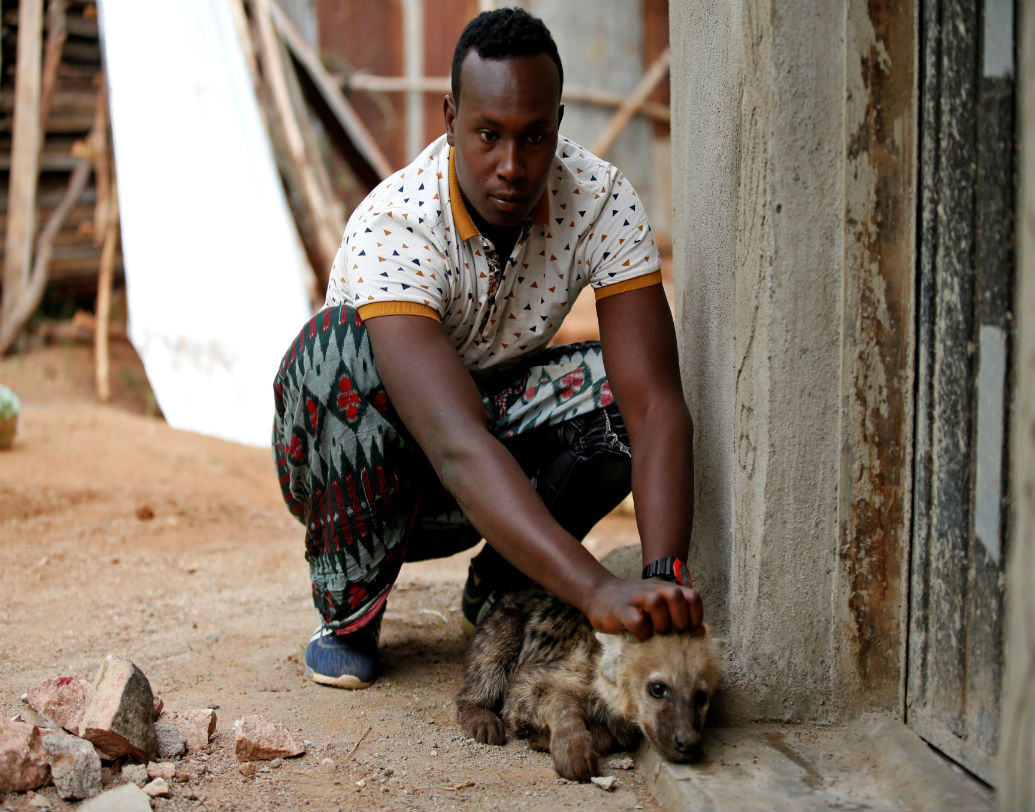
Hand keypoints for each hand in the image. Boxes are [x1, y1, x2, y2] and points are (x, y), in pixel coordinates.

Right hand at [583, 576, 702, 640]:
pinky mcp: (620, 610)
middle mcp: (653, 589)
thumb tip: (702, 632)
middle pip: (676, 596)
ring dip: (661, 623)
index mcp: (665, 588)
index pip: (692, 597)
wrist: (600, 595)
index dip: (696, 616)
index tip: (690, 630)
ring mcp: (636, 598)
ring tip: (657, 632)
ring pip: (657, 603)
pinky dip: (642, 632)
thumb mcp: (659, 605)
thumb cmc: (635, 606)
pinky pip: (637, 621)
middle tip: (673, 632)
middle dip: (680, 619)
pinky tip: (641, 636)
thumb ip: (679, 614)